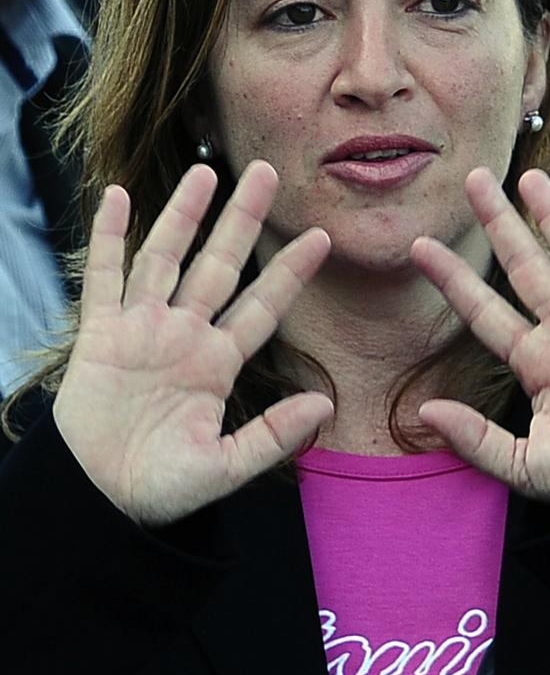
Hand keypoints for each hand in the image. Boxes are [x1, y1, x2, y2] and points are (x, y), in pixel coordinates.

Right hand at [53, 161, 332, 525]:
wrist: (103, 501)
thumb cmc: (164, 489)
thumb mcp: (225, 467)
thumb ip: (271, 436)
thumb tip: (324, 406)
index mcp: (218, 363)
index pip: (262, 306)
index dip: (289, 272)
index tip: (321, 237)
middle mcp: (184, 336)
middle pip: (218, 264)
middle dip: (241, 219)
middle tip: (266, 172)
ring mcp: (141, 330)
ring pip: (165, 258)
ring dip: (182, 215)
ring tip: (205, 172)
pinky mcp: (99, 336)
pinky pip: (104, 278)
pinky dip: (108, 238)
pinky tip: (116, 197)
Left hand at [411, 168, 549, 510]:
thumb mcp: (524, 466)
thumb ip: (476, 439)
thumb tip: (426, 411)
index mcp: (535, 362)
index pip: (484, 310)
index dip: (454, 278)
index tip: (420, 247)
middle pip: (526, 266)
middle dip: (500, 223)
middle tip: (473, 180)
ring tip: (531, 177)